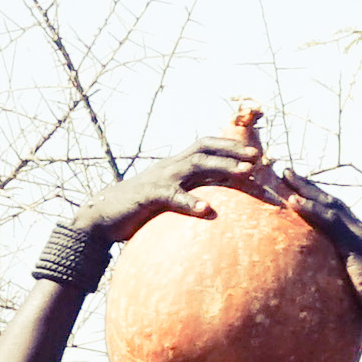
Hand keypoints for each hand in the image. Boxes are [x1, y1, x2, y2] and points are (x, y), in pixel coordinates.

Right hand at [87, 126, 265, 243]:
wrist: (102, 215)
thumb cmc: (138, 209)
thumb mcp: (166, 196)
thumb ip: (186, 193)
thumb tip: (213, 202)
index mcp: (175, 165)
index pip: (206, 147)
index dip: (230, 146)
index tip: (255, 153)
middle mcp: (170, 166)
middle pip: (205, 149)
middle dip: (233, 150)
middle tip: (258, 157)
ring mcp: (160, 179)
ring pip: (195, 165)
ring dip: (222, 167)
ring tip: (244, 173)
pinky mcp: (149, 196)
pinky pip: (172, 197)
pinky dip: (190, 202)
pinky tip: (207, 209)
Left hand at [265, 168, 361, 307]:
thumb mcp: (358, 285)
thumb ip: (345, 276)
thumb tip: (328, 281)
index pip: (337, 213)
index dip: (318, 200)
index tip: (299, 189)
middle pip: (331, 202)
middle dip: (308, 186)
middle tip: (286, 172)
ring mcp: (360, 236)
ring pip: (329, 205)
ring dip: (305, 190)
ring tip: (285, 176)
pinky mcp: (355, 245)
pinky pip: (330, 222)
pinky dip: (311, 210)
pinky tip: (294, 201)